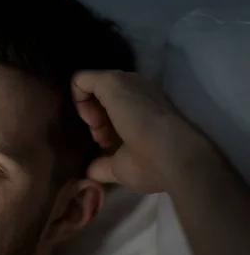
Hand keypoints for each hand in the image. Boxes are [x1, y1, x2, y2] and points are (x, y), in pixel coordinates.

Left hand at [72, 70, 208, 192]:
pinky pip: (80, 80)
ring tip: (100, 134)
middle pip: (101, 97)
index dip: (102, 127)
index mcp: (142, 106)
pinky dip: (78, 101)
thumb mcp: (123, 168)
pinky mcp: (113, 81)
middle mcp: (136, 89)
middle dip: (95, 119)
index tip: (107, 146)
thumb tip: (89, 174)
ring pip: (92, 88)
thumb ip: (103, 167)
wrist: (176, 159)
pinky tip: (92, 122)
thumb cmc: (153, 165)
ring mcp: (126, 82)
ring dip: (88, 111)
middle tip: (103, 141)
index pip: (112, 108)